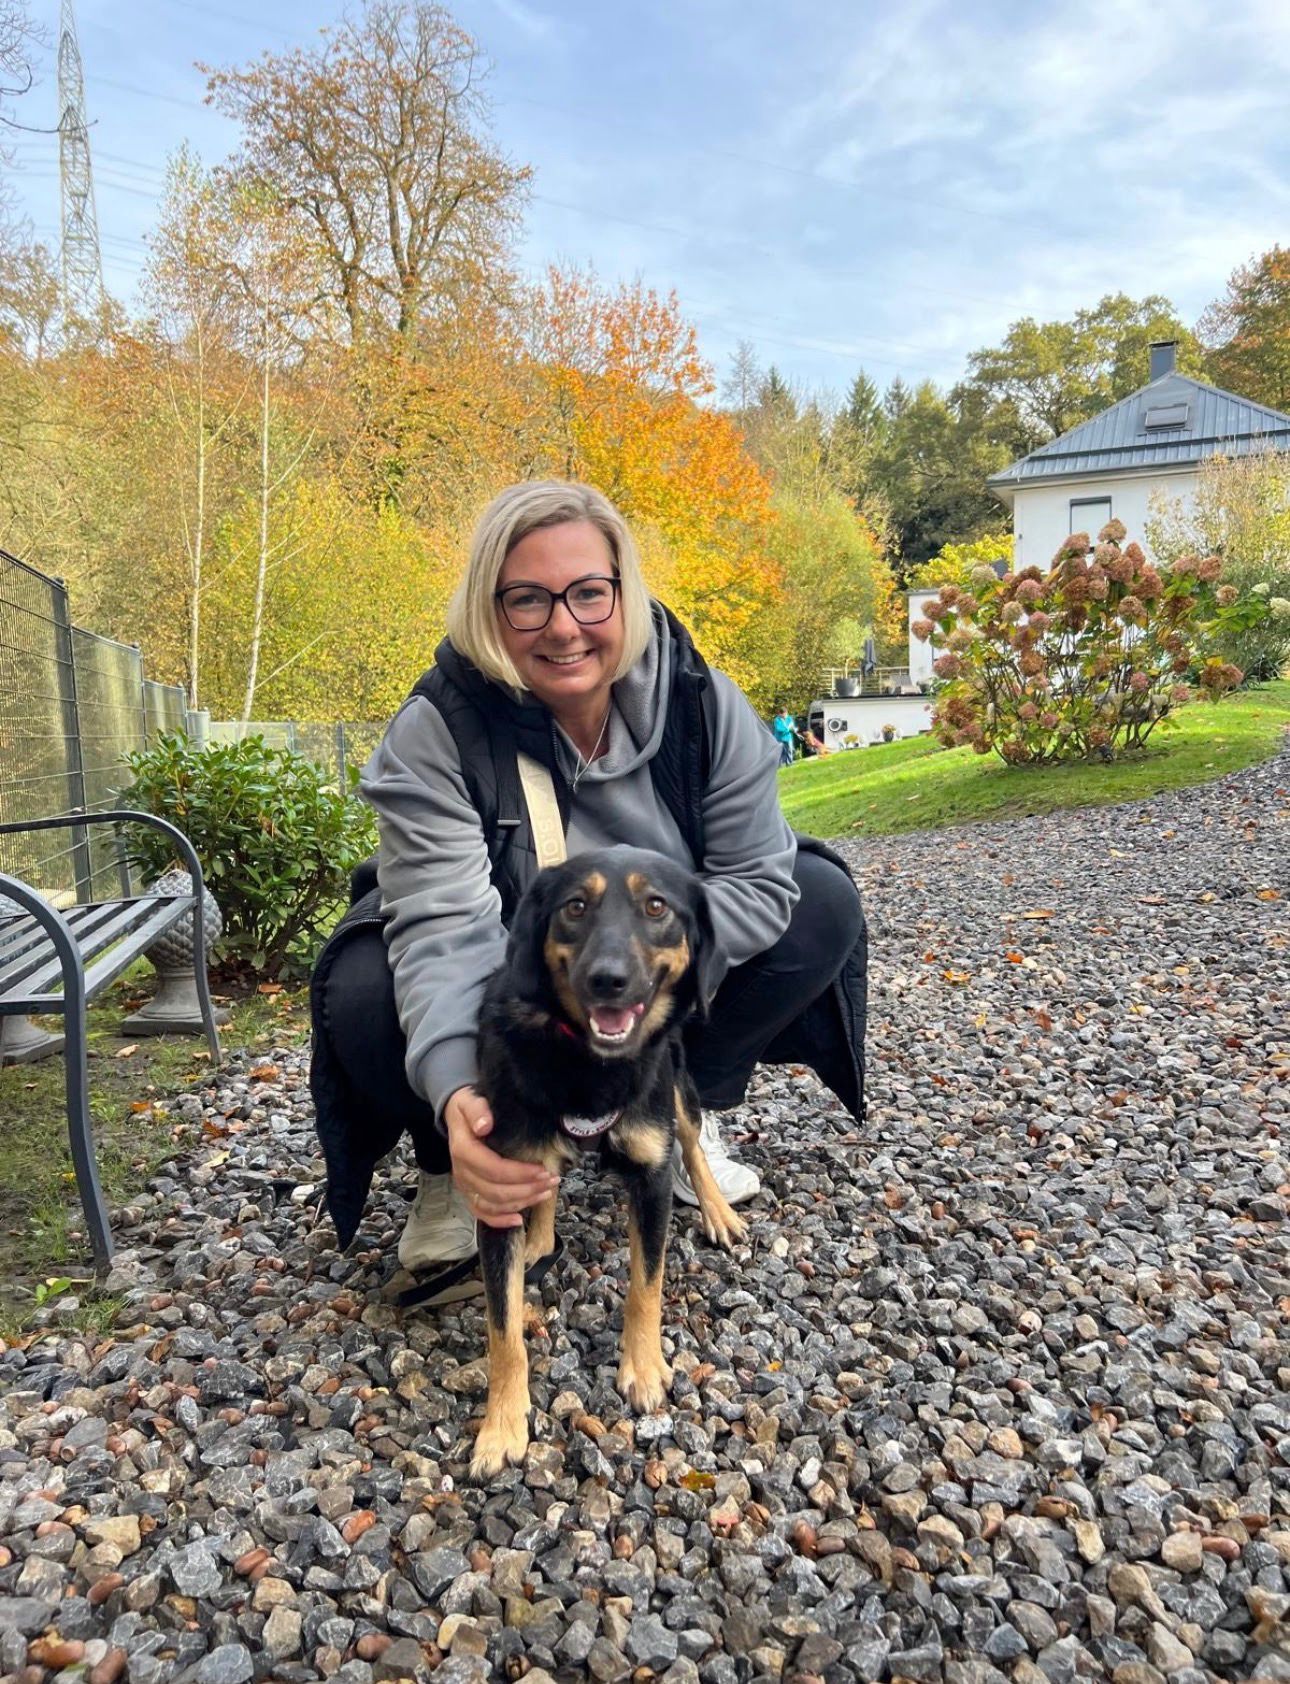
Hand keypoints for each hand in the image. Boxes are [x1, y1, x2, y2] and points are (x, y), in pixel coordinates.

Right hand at [444, 1087, 557, 1229]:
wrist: (456, 1117)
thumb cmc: (467, 1108)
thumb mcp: (470, 1100)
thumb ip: (477, 1110)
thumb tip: (485, 1125)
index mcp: (463, 1150)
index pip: (493, 1168)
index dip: (519, 1173)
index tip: (543, 1169)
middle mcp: (462, 1172)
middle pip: (495, 1191)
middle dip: (527, 1189)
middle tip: (552, 1180)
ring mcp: (465, 1185)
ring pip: (493, 1204)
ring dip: (521, 1202)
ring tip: (546, 1193)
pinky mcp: (469, 1192)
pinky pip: (482, 1213)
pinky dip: (500, 1221)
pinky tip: (519, 1220)